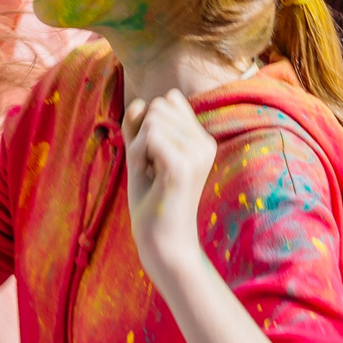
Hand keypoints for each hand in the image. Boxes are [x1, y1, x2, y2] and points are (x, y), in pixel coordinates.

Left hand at [123, 88, 217, 280]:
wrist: (162, 241)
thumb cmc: (151, 200)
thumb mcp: (141, 154)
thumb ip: (137, 125)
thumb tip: (140, 103)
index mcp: (201, 138)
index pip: (166, 101)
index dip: (148, 126)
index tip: (154, 157)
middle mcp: (204, 142)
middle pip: (158, 107)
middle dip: (142, 136)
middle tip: (152, 169)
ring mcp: (197, 153)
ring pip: (152, 119)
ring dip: (139, 148)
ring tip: (153, 176)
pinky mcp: (184, 165)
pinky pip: (149, 135)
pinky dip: (138, 155)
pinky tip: (152, 179)